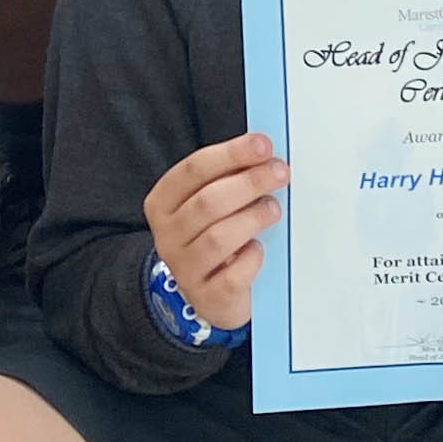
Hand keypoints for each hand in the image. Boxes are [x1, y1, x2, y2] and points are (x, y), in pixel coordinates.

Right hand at [144, 131, 287, 334]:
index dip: (230, 154)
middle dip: (249, 183)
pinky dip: (251, 259)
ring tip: (273, 209)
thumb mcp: (212, 205)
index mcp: (163, 203)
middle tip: (279, 172)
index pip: (193, 170)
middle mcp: (168, 235)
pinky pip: (232, 276)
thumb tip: (262, 151)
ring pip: (218, 238)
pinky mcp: (206, 297)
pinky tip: (259, 249)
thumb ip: (228, 178)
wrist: (208, 294)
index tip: (262, 144)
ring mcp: (184, 269)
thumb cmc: (213, 237)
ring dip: (252, 218)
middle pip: (207, 202)